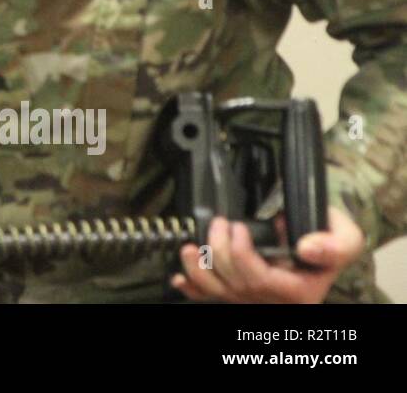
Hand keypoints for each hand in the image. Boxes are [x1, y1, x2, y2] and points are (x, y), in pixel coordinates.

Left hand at [171, 209, 364, 302]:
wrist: (322, 242)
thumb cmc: (329, 238)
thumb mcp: (345, 236)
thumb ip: (333, 245)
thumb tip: (305, 248)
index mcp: (299, 292)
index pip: (259, 279)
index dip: (240, 253)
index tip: (236, 226)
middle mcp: (276, 302)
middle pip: (235, 284)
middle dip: (218, 250)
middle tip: (219, 223)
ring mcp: (256, 301)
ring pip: (218, 293)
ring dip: (198, 270)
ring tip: (191, 247)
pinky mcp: (240, 295)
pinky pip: (212, 298)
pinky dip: (193, 288)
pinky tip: (181, 277)